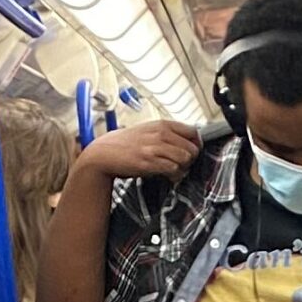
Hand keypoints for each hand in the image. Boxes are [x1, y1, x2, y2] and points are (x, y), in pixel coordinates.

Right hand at [77, 120, 199, 184]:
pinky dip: (174, 176)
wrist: (105, 153)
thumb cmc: (127, 144)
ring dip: (183, 169)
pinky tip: (167, 176)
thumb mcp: (149, 131)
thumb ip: (167, 134)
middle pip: (192, 148)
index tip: (191, 152)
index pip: (194, 132)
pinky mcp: (149, 162)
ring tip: (174, 171)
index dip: (196, 145)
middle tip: (182, 165)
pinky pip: (173, 169)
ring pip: (185, 159)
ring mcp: (155, 147)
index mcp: (162, 125)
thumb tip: (187, 142)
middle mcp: (160, 134)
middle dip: (190, 160)